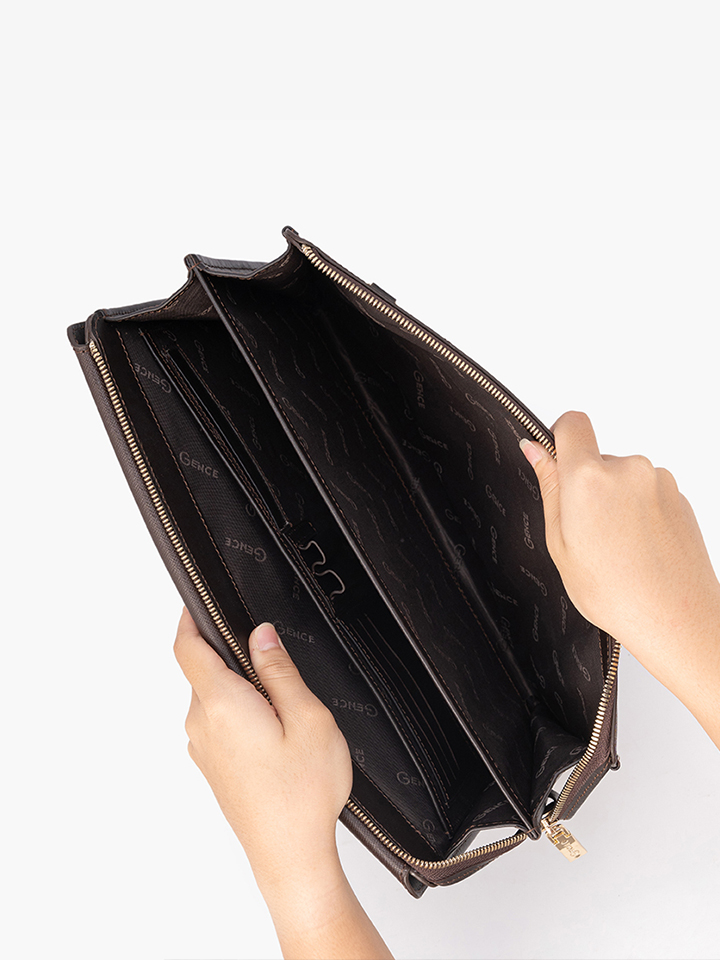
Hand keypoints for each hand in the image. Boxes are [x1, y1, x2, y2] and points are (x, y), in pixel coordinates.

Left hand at [174, 611, 391, 958]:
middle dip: (233, 656)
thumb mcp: (308, 718)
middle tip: (275, 661)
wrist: (291, 856)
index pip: (187, 647)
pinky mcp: (212, 767)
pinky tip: (275, 733)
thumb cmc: (303, 794)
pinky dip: (239, 713)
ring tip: (284, 707)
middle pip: (204, 670)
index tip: (197, 601)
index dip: (190, 618)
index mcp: (221, 704)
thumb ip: (279, 670)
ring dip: (240, 688)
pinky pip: (218, 723)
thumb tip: (260, 634)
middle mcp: (202, 724)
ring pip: (214, 698)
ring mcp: (203, 749)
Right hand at [521, 411, 719, 745]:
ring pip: (623, 479)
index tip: (555, 463)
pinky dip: (639, 514)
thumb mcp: (561, 544)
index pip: (571, 423)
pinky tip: (637, 549)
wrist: (677, 620)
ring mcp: (659, 481)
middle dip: (587, 487)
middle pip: (597, 459)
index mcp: (590, 477)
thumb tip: (534, 451)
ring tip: (615, 548)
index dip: (558, 438)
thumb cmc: (618, 593)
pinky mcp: (680, 497)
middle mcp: (629, 469)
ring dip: (615, 502)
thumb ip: (549, 488)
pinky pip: (647, 494)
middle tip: (585, 533)